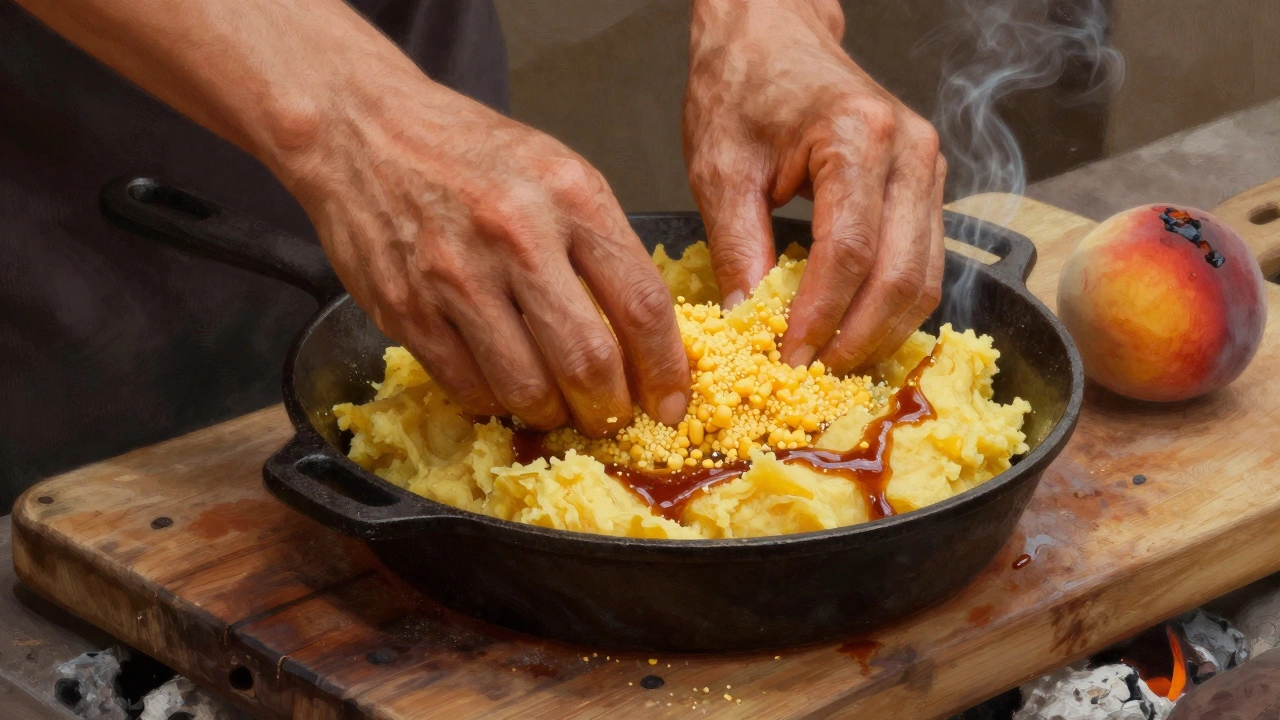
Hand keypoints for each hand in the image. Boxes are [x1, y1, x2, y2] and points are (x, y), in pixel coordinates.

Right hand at [285, 67, 689, 436]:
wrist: (362, 128)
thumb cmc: (469, 153)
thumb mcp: (556, 172)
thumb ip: (601, 245)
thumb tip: (644, 334)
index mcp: (570, 196)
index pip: (642, 304)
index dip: (665, 370)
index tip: (671, 401)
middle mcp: (516, 235)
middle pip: (587, 360)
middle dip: (610, 410)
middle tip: (613, 419)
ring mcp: (455, 276)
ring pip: (526, 388)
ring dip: (552, 414)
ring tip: (557, 406)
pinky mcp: (406, 309)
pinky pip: (467, 387)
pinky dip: (495, 403)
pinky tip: (503, 387)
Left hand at [684, 0, 945, 373]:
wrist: (773, 35)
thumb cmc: (743, 88)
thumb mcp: (720, 169)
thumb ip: (736, 247)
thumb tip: (750, 321)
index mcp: (854, 136)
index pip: (849, 252)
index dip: (820, 315)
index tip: (788, 357)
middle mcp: (909, 149)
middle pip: (902, 273)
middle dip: (859, 336)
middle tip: (815, 374)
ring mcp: (928, 165)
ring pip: (927, 275)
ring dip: (884, 329)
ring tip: (834, 360)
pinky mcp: (927, 183)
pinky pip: (926, 259)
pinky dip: (896, 303)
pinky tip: (855, 328)